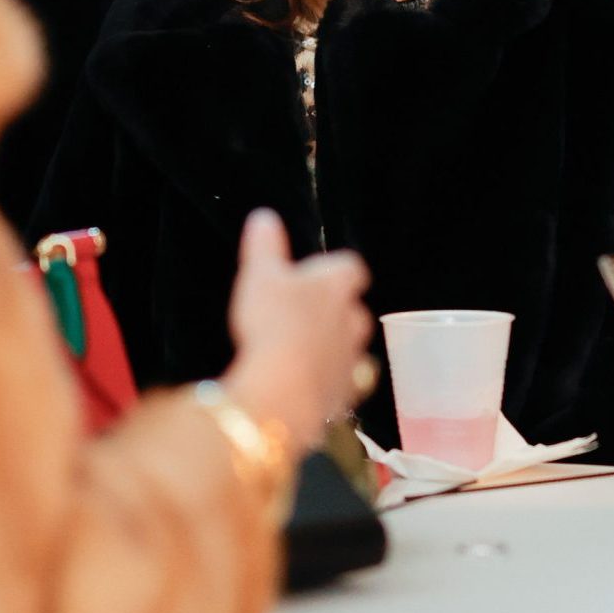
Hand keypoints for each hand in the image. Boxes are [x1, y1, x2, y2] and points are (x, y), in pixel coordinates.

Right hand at [222, 209, 372, 458]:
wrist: (284, 388)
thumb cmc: (273, 323)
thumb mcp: (260, 275)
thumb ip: (265, 245)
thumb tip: (265, 218)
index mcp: (336, 285)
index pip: (349, 267)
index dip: (334, 269)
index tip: (317, 274)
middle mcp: (353, 320)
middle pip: (354, 309)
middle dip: (336, 311)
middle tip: (305, 314)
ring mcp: (351, 359)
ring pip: (353, 348)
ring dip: (335, 347)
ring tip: (307, 351)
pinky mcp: (344, 394)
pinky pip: (345, 384)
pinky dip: (333, 381)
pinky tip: (314, 385)